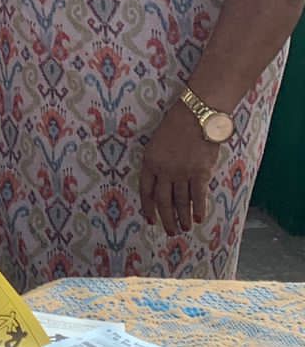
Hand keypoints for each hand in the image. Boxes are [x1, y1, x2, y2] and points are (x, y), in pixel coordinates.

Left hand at [139, 106, 221, 235]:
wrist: (196, 115)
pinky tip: (199, 218)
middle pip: (163, 201)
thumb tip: (164, 184)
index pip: (146, 190)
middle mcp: (164, 170)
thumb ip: (158, 163)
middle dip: (166, 219)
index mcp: (150, 161)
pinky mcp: (200, 172)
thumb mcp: (158, 142)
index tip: (151, 219)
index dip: (148, 207)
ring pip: (181, 202)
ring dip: (183, 217)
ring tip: (184, 227)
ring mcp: (182, 172)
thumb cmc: (176, 125)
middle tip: (170, 231)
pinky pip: (198, 196)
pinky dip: (199, 209)